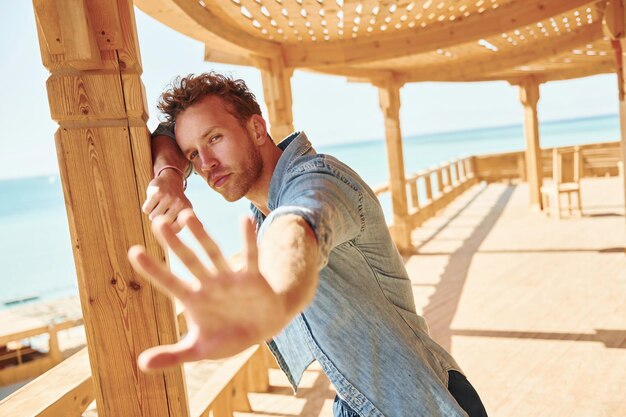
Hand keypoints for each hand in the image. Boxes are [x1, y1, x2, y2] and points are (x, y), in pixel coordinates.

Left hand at [127, 209, 287, 371]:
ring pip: (213, 253)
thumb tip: (141, 365)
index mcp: (194, 300)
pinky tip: (245, 219)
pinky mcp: (252, 278)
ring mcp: (229, 279)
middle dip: (175, 243)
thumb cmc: (228, 337)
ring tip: (188, 216)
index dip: (153, 269)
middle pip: (189, 260)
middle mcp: (209, 284)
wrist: (263, 329)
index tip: (134, 252)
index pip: (169, 283)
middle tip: (158, 222)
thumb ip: (172, 356)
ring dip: (201, 235)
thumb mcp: (199, 350)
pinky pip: (251, 256)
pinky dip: (249, 239)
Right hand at [142, 169, 191, 231]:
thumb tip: (201, 227)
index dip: (169, 225)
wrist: (170, 179)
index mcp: (187, 209)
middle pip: (162, 224)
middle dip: (160, 219)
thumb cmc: (176, 199)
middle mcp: (179, 203)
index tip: (171, 216)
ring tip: (159, 204)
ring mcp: (168, 196)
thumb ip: (191, 221)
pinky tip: (154, 200)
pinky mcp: (157, 191)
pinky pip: (146, 209)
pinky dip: (147, 207)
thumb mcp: (186, 210)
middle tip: (164, 208)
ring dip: (153, 213)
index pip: (173, 230)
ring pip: (153, 217)